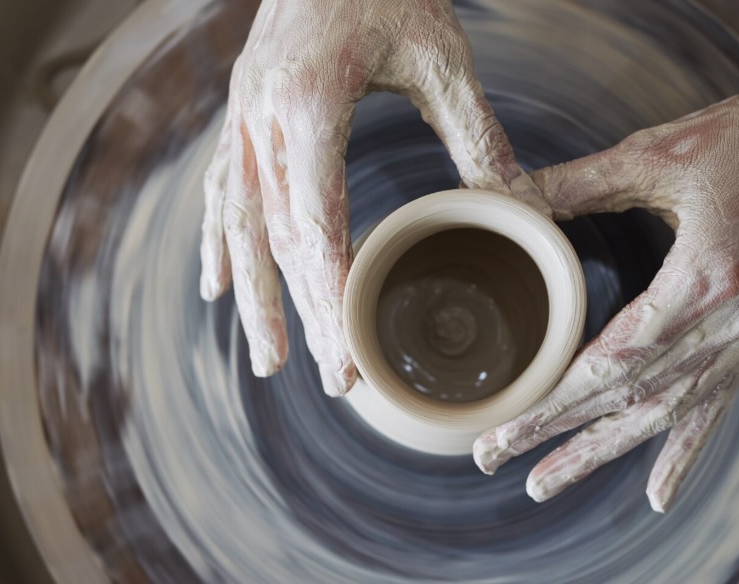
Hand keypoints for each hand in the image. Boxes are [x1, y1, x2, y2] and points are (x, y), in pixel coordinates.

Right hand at [200, 0, 546, 395]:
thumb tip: (521, 208)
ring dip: (251, 296)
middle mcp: (260, 120)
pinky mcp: (238, 115)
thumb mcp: (441, 57)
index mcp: (309, 107)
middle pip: (273, 240)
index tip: (347, 355)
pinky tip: (217, 285)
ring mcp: (240, 118)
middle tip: (323, 377)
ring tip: (267, 356)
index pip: (315, 226)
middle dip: (297, 314)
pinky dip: (218, 244)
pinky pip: (220, 192)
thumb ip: (476, 138)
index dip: (328, 299)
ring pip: (237, 226)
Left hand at [474, 55, 738, 511]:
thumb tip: (507, 196)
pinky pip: (716, 406)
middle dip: (560, 435)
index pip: (614, 361)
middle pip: (632, 398)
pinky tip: (658, 493)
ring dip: (605, 452)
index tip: (505, 428)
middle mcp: (731, 322)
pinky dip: (684, 453)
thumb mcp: (654, 154)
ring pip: (668, 414)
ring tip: (549, 481)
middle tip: (497, 459)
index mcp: (705, 278)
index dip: (555, 401)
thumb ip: (576, 183)